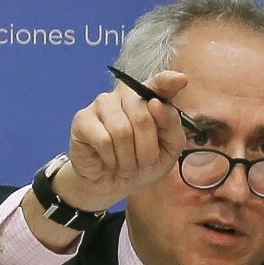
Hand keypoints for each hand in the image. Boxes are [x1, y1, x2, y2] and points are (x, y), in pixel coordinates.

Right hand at [56, 70, 188, 211]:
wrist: (112, 184)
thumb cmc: (142, 163)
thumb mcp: (168, 150)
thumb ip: (171, 127)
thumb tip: (157, 105)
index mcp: (149, 98)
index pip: (160, 84)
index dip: (168, 81)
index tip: (181, 80)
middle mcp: (125, 95)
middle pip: (143, 116)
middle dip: (147, 149)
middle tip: (142, 162)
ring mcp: (102, 104)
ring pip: (123, 131)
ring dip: (128, 157)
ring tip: (125, 163)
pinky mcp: (82, 119)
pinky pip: (104, 140)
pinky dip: (111, 159)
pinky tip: (109, 161)